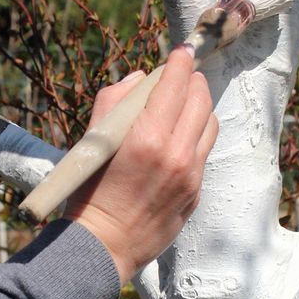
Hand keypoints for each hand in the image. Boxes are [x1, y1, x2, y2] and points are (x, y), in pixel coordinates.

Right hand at [65, 45, 216, 280]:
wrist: (102, 246)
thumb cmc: (88, 193)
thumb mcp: (91, 141)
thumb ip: (114, 101)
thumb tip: (140, 79)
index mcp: (148, 137)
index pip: (176, 83)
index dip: (180, 61)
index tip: (181, 51)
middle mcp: (176, 153)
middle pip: (201, 100)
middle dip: (193, 82)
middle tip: (181, 76)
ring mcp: (190, 175)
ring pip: (209, 125)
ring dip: (199, 108)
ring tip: (182, 106)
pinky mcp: (195, 192)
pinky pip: (203, 152)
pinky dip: (194, 137)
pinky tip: (177, 139)